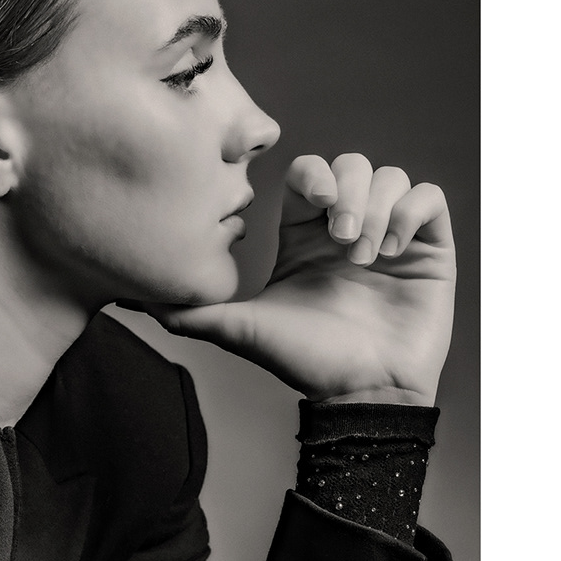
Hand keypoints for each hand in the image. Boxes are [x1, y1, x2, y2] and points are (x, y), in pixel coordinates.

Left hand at [148, 153, 455, 403]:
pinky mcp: (429, 248)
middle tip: (342, 239)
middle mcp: (348, 228)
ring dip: (378, 207)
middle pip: (352, 165)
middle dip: (348, 192)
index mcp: (304, 235)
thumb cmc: (305, 364)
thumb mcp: (240, 330)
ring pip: (391, 176)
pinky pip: (428, 198)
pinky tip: (393, 249)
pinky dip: (410, 212)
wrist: (360, 395)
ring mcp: (391, 236)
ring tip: (367, 253)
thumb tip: (132, 300)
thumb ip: (191, 311)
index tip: (315, 206)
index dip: (313, 176)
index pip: (310, 172)